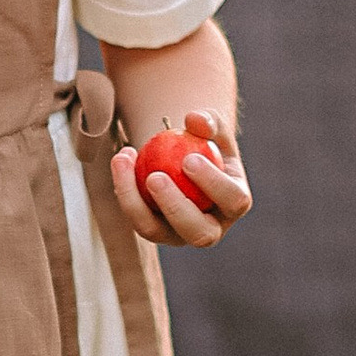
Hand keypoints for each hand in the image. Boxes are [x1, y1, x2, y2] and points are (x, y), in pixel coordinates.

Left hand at [111, 107, 251, 248]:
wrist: (182, 158)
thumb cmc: (204, 142)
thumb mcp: (211, 126)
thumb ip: (209, 120)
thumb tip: (194, 120)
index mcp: (234, 203)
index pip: (233, 201)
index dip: (213, 183)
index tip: (189, 159)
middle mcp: (211, 227)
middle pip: (199, 234)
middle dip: (176, 207)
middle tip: (155, 176)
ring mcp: (179, 235)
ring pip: (155, 232)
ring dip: (135, 200)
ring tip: (124, 160)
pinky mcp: (153, 231)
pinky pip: (135, 217)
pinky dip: (124, 190)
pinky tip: (121, 160)